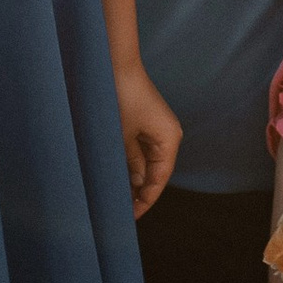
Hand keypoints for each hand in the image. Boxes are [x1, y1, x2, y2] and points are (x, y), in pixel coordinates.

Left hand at [116, 68, 180, 213]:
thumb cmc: (120, 98)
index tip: (130, 216)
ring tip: (116, 198)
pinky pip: (140, 150)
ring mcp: (156, 129)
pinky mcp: (144, 123)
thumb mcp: (122, 137)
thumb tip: (135, 185)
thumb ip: (130, 164)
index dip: (145, 200)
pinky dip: (130, 164)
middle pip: (156, 172)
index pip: (159, 179)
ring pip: (147, 162)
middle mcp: (168, 135)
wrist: (113, 66)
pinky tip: (116, 176)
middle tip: (121, 212)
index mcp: (169, 139)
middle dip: (139, 191)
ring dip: (133, 178)